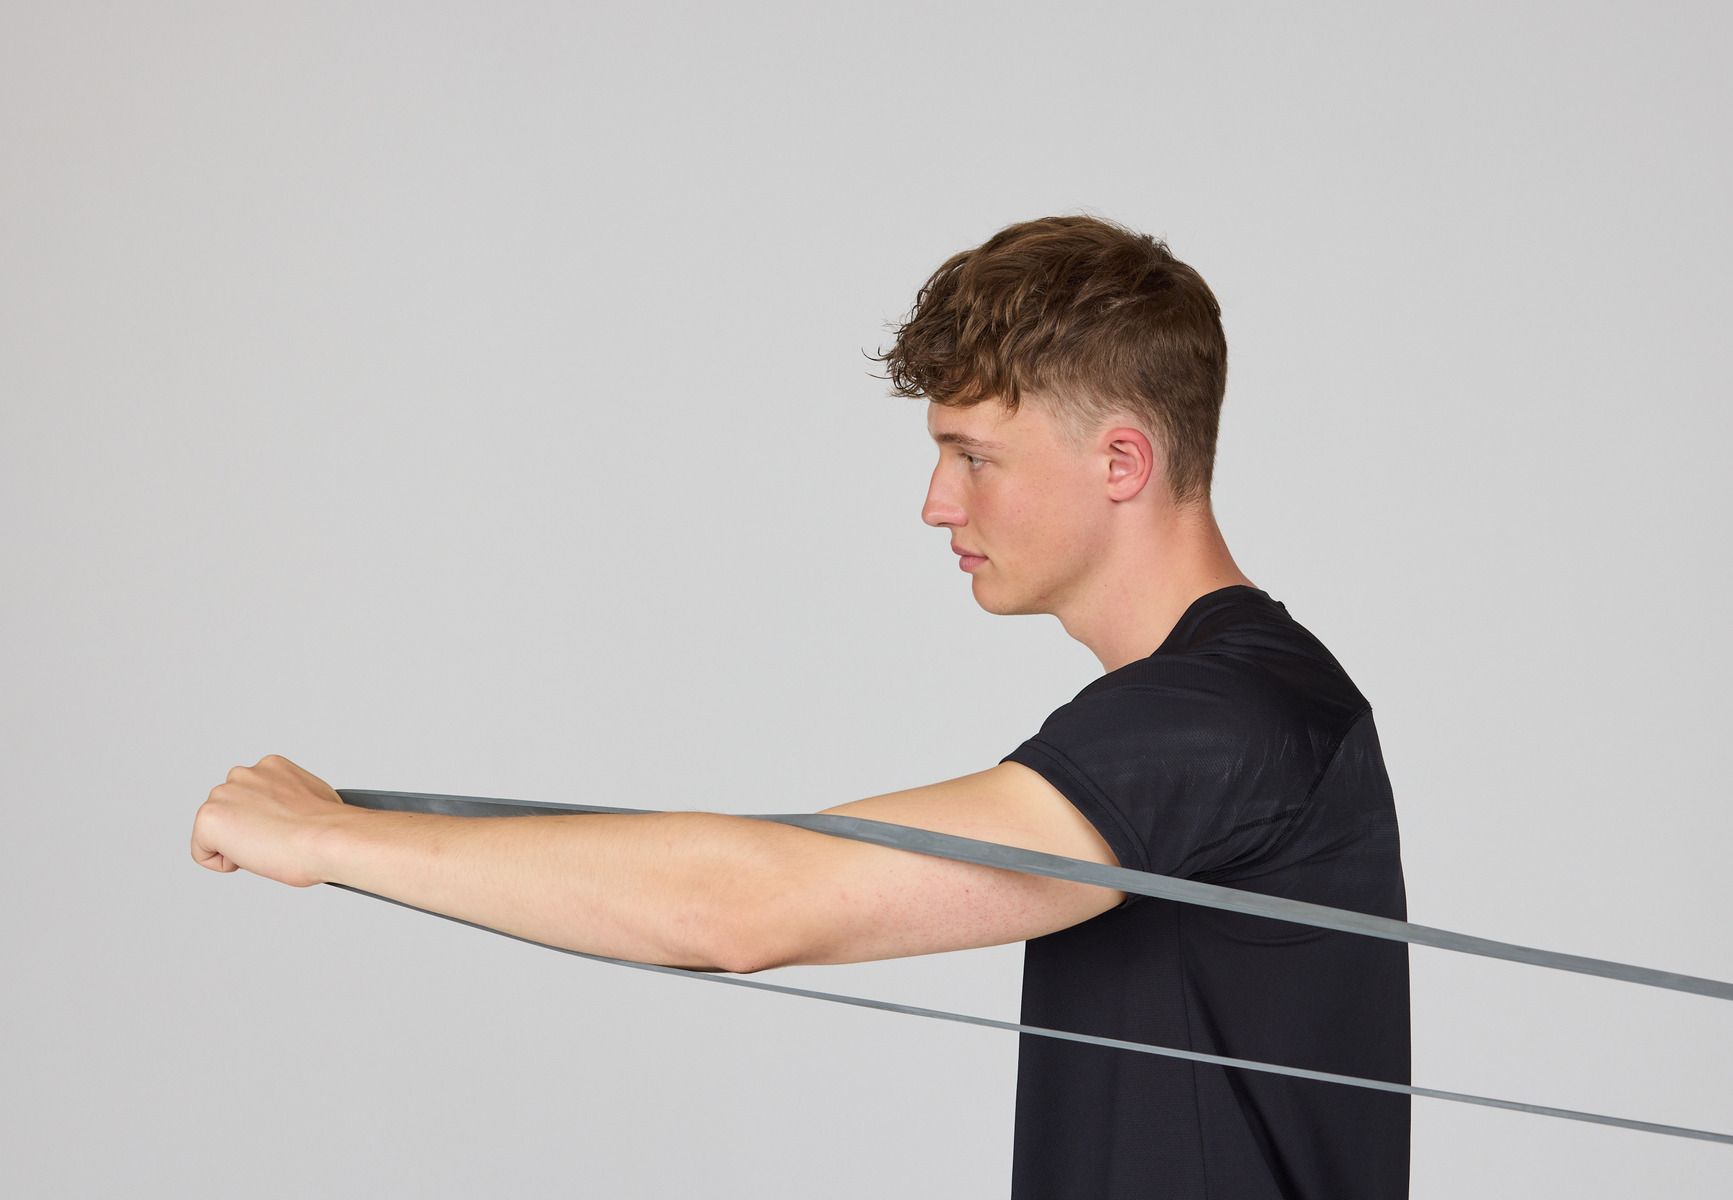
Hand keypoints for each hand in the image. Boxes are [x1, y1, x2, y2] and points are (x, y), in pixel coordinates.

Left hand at [191, 754, 349, 886]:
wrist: (327, 840)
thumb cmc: (327, 829)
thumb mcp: (314, 798)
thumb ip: (290, 798)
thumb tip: (289, 814)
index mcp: (270, 767)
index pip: (250, 797)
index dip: (267, 820)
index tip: (284, 827)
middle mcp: (243, 774)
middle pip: (230, 812)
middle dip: (247, 829)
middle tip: (276, 840)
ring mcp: (223, 794)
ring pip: (215, 831)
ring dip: (236, 843)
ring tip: (268, 846)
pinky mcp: (208, 818)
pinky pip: (203, 853)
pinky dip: (224, 862)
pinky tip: (252, 856)